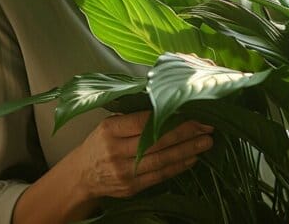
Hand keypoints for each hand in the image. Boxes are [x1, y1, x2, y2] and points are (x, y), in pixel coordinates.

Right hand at [67, 112, 213, 200]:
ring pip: (161, 159)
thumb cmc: (101, 143)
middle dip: (185, 132)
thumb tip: (168, 101)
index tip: (190, 110)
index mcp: (110, 129)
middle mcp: (115, 151)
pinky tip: (193, 158)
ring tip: (206, 141)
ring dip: (188, 150)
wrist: (81, 175)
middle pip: (156, 140)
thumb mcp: (109, 124)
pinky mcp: (131, 187)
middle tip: (207, 125)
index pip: (142, 121)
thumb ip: (133, 115)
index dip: (169, 117)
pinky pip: (160, 175)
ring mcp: (123, 171)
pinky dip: (178, 166)